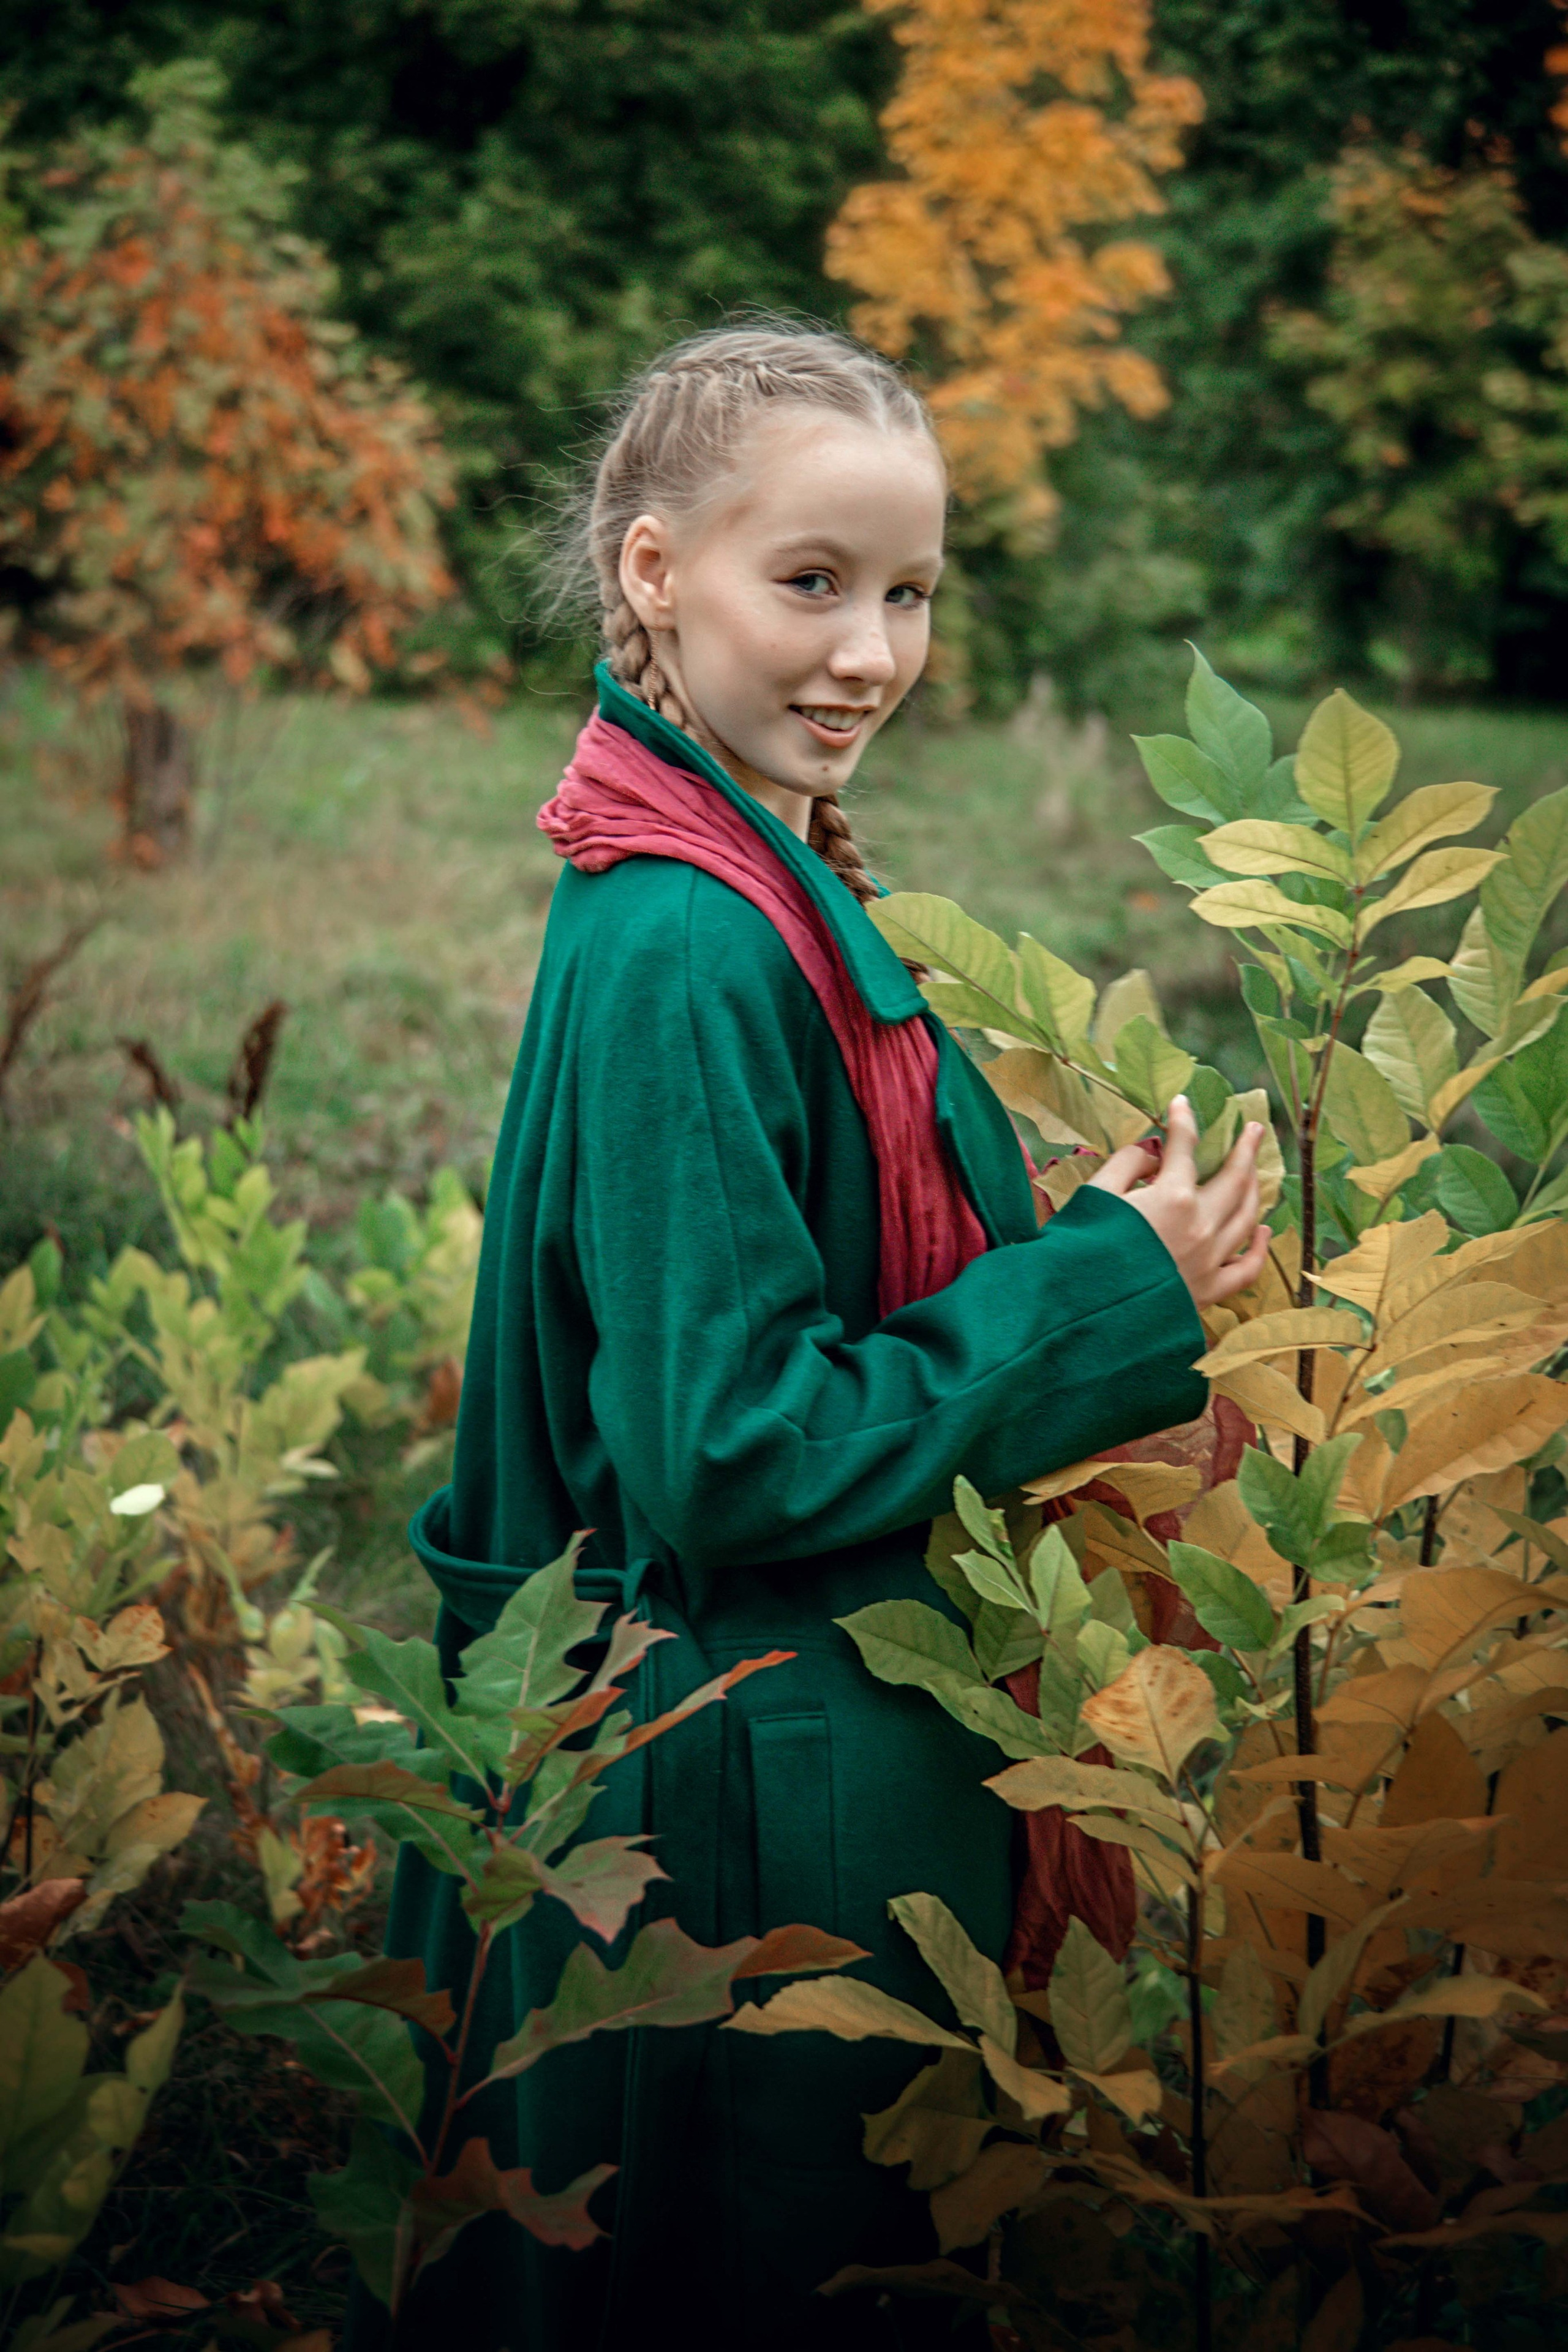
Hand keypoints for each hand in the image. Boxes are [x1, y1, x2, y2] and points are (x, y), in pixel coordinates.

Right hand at [1086, 1095, 1270, 1307]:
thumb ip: (1126, 1165)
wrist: (1082, 1313)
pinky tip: (1264, 1230)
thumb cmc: (1082, 1252)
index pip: (1185, 1147)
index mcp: (1172, 1197)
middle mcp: (1200, 1226)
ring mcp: (1209, 1260)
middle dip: (1245, 1148)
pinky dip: (1260, 1247)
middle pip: (1234, 1178)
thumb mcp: (1095, 1195)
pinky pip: (1247, 1268)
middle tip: (1253, 1128)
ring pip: (1247, 1217)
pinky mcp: (1208, 1291)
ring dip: (1255, 1189)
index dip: (1183, 1121)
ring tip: (1256, 1171)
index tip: (1181, 1104)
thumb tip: (1153, 1157)